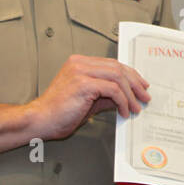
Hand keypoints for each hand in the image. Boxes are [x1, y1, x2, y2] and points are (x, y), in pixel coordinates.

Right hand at [28, 54, 150, 139]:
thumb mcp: (89, 101)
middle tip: (144, 96)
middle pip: (118, 67)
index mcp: (79, 64)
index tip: (141, 86)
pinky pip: (113, 89)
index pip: (112, 64)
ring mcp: (81, 71)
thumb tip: (126, 97)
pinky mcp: (83, 84)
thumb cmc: (58, 113)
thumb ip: (106, 95)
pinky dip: (122, 101)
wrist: (39, 121)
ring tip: (135, 107)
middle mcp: (80, 64)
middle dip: (135, 83)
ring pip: (118, 77)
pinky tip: (123, 111)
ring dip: (131, 94)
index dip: (130, 75)